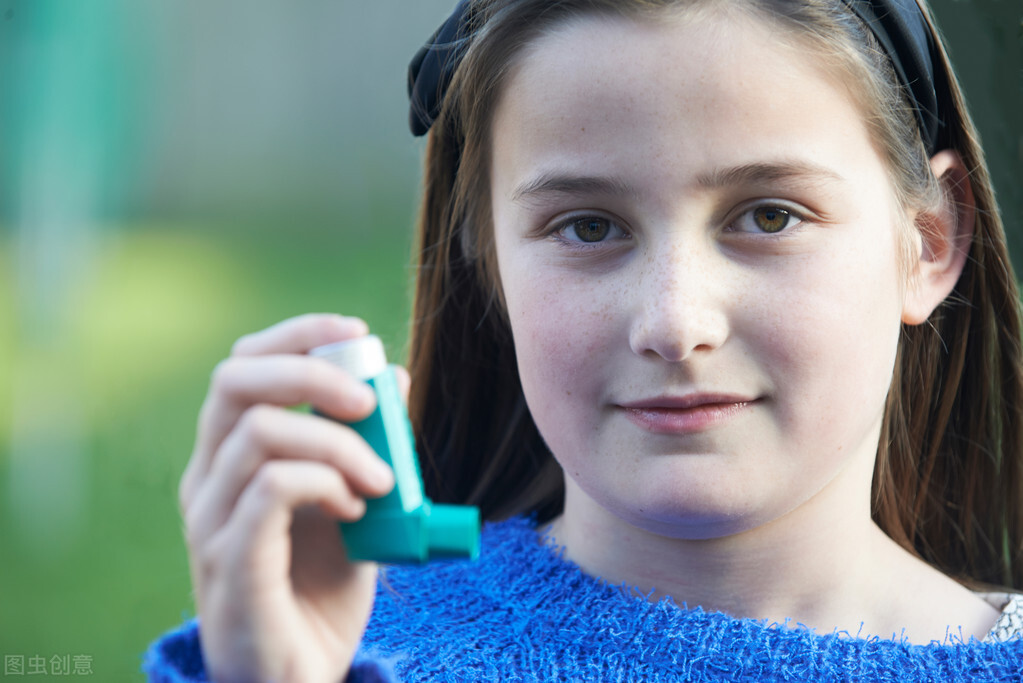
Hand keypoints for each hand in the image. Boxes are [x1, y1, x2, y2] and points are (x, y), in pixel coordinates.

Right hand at [179, 314, 396, 682]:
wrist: (303, 677)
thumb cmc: (322, 589)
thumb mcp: (356, 502)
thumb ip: (367, 442)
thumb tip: (394, 375)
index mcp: (232, 456)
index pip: (244, 364)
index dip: (298, 336)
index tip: (357, 333)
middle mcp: (208, 479)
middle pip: (234, 379)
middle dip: (313, 373)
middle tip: (371, 404)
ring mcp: (212, 520)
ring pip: (259, 431)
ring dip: (337, 443)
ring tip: (379, 484)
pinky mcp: (231, 562)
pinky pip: (271, 487)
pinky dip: (325, 481)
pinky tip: (355, 511)